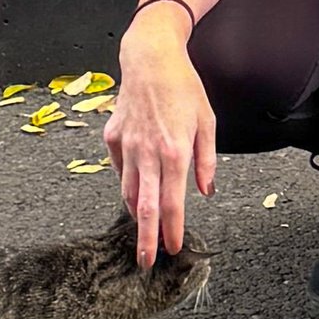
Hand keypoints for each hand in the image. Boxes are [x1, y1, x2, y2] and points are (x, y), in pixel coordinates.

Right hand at [105, 9, 216, 266]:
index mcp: (174, 151)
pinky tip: (136, 188)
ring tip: (142, 230)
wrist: (150, 58)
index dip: (173, 229)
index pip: (173, 202)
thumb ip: (206, 160)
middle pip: (145, 207)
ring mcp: (126, 145)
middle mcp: (147, 152)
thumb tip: (205, 191)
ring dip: (136, 213)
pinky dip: (128, 182)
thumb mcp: (206, 122)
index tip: (173, 247)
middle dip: (145, 237)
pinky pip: (120, 168)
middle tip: (146, 260)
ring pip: (128, 190)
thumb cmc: (183, 87)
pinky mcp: (113, 137)